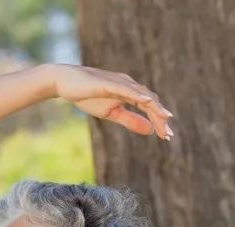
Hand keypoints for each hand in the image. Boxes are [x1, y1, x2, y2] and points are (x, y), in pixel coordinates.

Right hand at [45, 64, 173, 140]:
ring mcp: (119, 82)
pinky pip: (126, 89)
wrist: (66, 83)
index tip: (167, 137)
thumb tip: (149, 130)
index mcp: (130, 93)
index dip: (159, 121)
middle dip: (160, 118)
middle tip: (168, 135)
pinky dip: (138, 95)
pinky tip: (147, 102)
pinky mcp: (108, 83)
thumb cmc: (88, 96)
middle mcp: (128, 85)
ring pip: (142, 95)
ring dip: (154, 107)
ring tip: (165, 119)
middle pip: (150, 102)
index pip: (149, 108)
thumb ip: (130, 120)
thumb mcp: (112, 113)